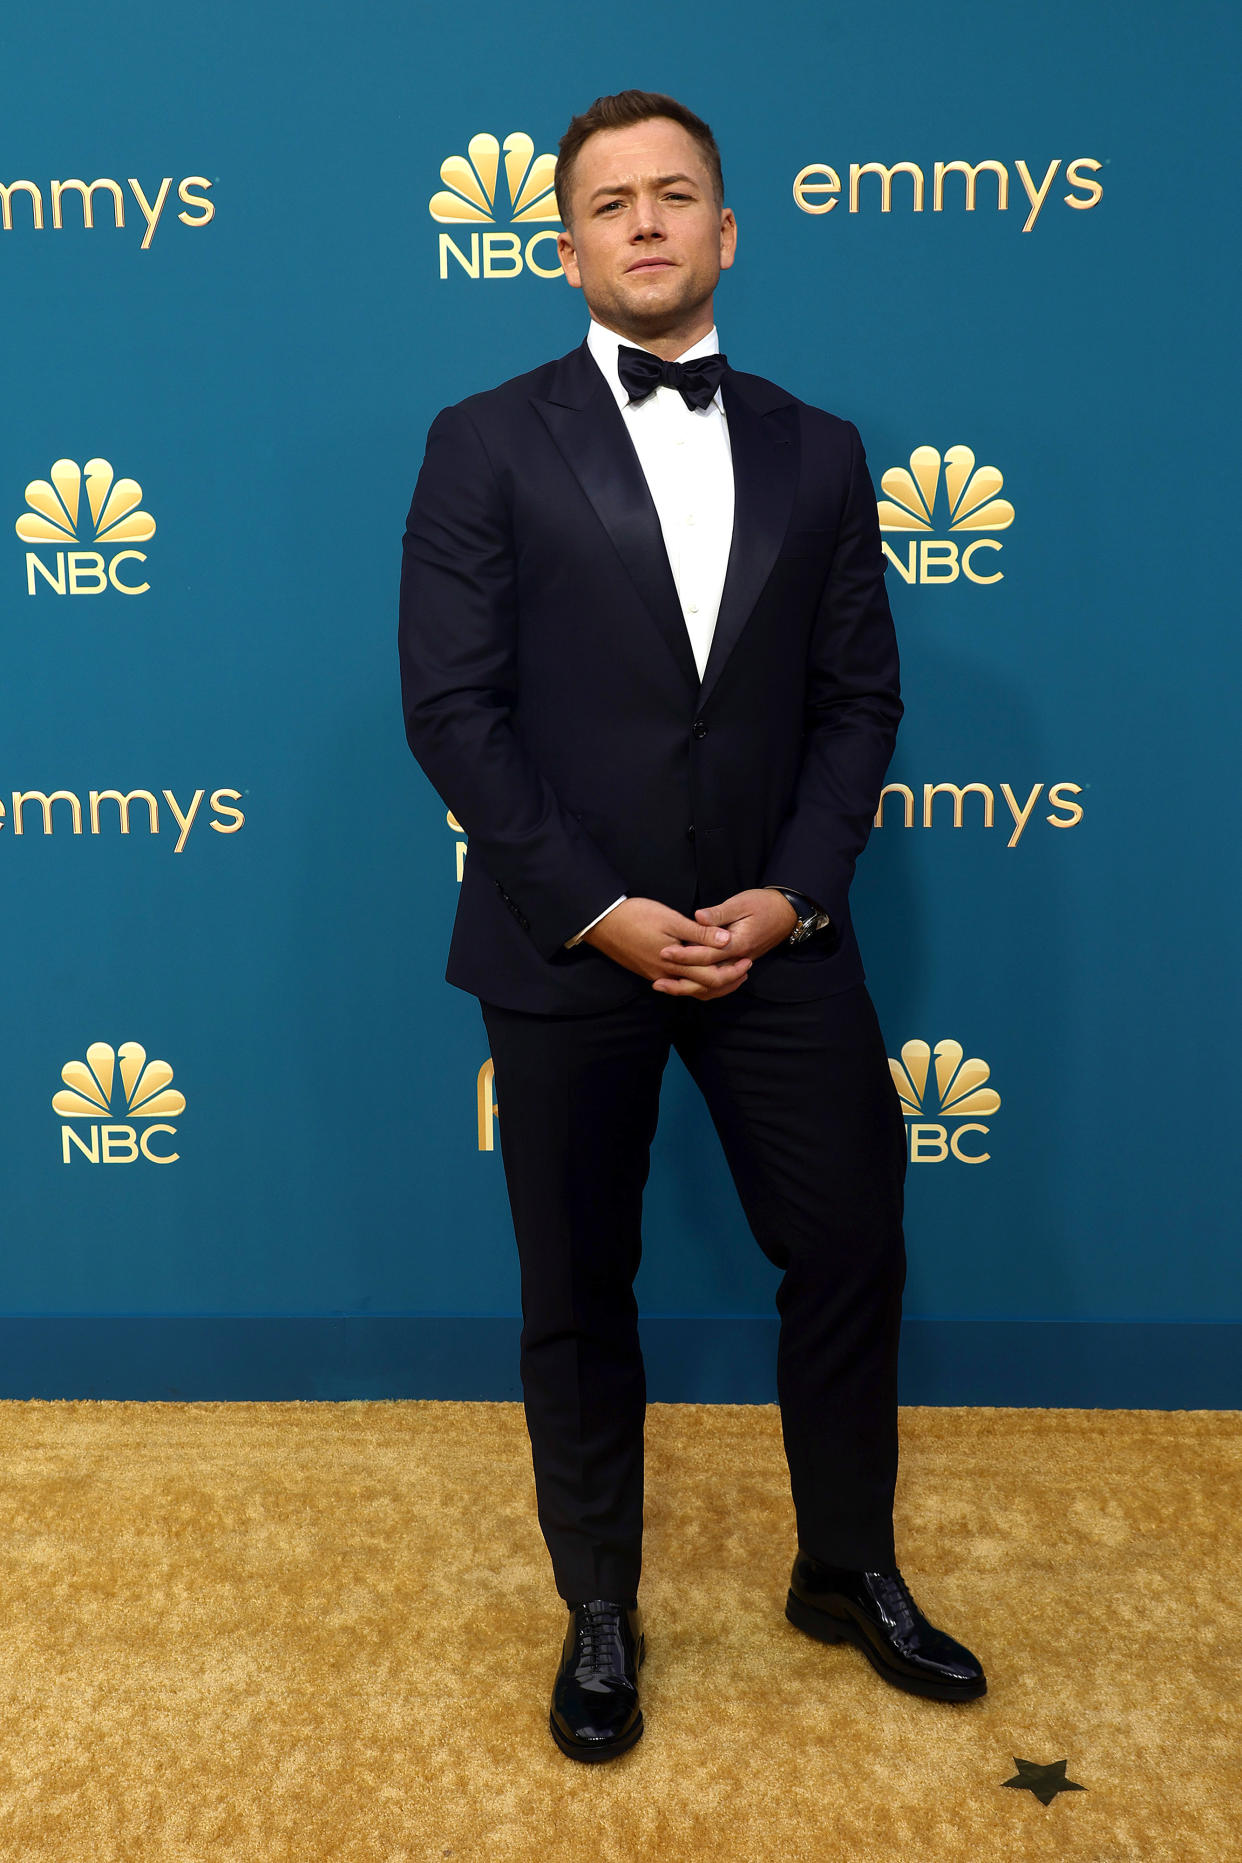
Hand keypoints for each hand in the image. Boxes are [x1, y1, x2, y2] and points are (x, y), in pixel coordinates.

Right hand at [585, 897, 753, 997]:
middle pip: (704, 988)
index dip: (732, 972)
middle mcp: (667, 975)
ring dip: (711, 984)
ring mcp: (657, 975)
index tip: (747, 959)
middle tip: (744, 969)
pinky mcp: (649, 971)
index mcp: (676, 963)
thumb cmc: (637, 916)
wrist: (602, 923)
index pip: (712, 978)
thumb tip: (727, 940)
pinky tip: (700, 973)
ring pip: (690, 989)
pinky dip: (694, 982)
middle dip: (727, 981)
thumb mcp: (671, 919)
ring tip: (728, 973)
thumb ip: (700, 933)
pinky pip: (678, 984)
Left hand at [657, 887, 797, 996]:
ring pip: (713, 985)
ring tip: (666, 985)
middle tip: (657, 980)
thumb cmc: (763, 904)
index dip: (684, 955)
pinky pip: (719, 981)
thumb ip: (719, 914)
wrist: (787, 913)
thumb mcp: (741, 903)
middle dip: (682, 980)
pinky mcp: (738, 964)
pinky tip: (685, 982)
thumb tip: (697, 917)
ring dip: (690, 987)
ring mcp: (740, 964)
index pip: (707, 955)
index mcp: (739, 944)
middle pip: (708, 977)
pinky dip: (701, 985)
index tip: (664, 952)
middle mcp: (739, 959)